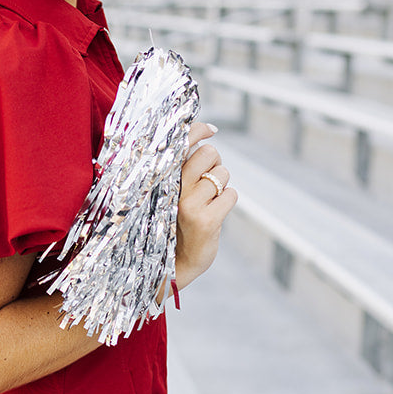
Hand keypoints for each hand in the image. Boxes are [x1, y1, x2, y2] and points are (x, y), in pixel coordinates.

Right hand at [174, 121, 236, 290]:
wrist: (175, 263)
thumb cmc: (176, 220)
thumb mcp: (173, 189)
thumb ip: (184, 164)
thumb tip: (208, 131)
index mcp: (161, 177)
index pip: (182, 141)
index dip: (199, 130)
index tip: (210, 130)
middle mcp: (171, 187)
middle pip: (209, 154)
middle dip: (215, 164)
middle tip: (207, 182)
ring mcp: (188, 204)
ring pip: (222, 174)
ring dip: (221, 186)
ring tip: (207, 202)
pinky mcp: (205, 220)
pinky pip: (231, 195)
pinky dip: (227, 202)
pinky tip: (214, 214)